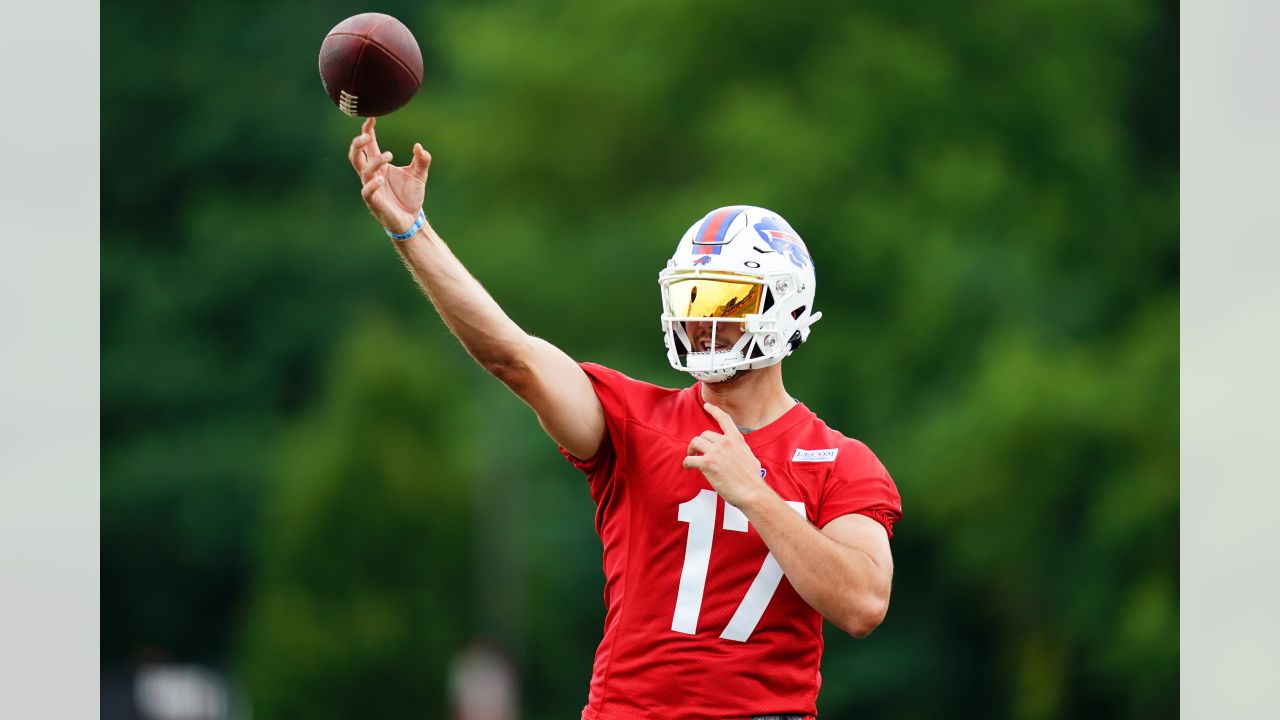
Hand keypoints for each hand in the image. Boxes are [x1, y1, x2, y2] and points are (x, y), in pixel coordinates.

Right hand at [348, 117, 432, 235]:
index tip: (371, 118)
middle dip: (357, 144)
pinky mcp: (375, 202)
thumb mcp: (420, 175)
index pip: (369, 145)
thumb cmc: (411, 196)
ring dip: (374, 162)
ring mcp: (372, 188)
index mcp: (380, 166)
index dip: (367, 131)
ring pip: (363, 171)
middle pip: (356, 156)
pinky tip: (380, 179)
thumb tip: (419, 146)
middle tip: (366, 135)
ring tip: (389, 155)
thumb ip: (422, 160)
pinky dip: (372, 184)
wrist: (412, 220)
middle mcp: (373, 175)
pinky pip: (367, 192)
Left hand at [683, 403, 768, 507]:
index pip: (724, 419)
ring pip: (695, 442)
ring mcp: (716, 452)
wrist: (752, 492)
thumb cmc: (752, 479)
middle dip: (700, 443)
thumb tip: (739, 454)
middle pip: (705, 434)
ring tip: (691, 458)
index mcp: (736, 439)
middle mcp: (725, 442)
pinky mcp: (707, 463)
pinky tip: (688, 467)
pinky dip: (687, 463)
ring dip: (691, 450)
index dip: (714, 410)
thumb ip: (741, 451)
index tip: (707, 406)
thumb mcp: (750, 457)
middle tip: (697, 452)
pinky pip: (690, 459)